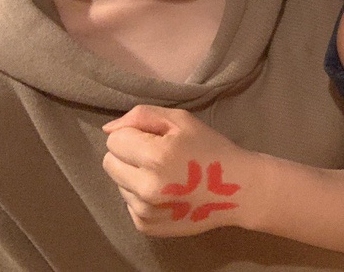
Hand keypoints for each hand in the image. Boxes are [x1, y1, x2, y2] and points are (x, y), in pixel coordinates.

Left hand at [102, 105, 258, 235]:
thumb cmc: (209, 147)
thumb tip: (108, 129)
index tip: (154, 138)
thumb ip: (141, 116)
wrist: (236, 189)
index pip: (114, 140)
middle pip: (110, 163)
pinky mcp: (147, 227)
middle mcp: (146, 188)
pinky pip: (128, 203)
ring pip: (118, 183)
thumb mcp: (180, 119)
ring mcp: (145, 211)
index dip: (133, 134)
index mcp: (155, 156)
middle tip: (156, 155)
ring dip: (134, 175)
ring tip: (164, 174)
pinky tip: (165, 191)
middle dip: (128, 154)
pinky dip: (140, 195)